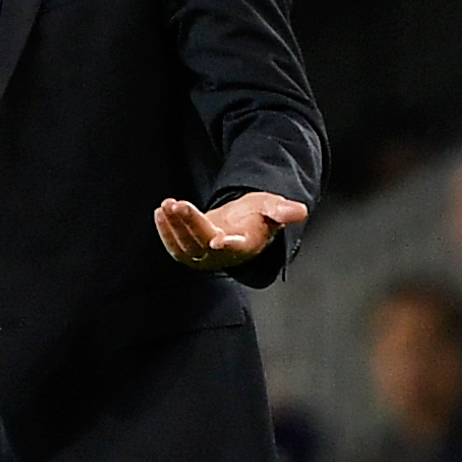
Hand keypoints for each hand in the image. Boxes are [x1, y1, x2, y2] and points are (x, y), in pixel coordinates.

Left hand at [154, 191, 307, 271]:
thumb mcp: (271, 208)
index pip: (236, 248)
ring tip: (167, 205)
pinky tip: (160, 212)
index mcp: (245, 245)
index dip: (228, 245)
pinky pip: (175, 247)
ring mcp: (205, 256)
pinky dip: (166, 231)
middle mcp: (223, 255)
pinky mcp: (190, 252)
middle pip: (204, 243)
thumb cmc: (258, 216)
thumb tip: (300, 211)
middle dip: (190, 224)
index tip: (217, 239)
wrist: (241, 226)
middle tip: (178, 204)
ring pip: (186, 246)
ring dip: (173, 226)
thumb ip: (282, 211)